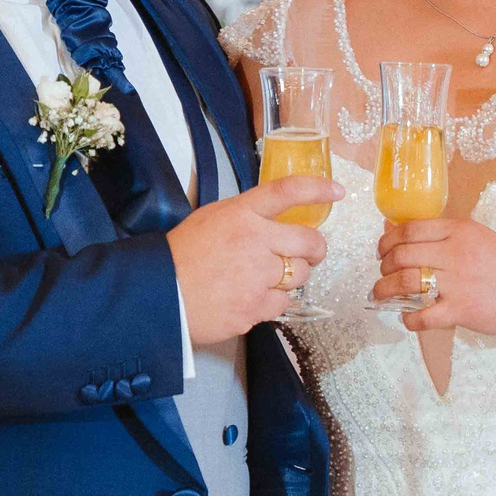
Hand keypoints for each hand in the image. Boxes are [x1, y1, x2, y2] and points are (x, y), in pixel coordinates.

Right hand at [169, 173, 342, 342]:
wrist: (159, 296)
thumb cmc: (180, 256)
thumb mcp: (211, 219)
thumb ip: (245, 217)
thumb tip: (274, 223)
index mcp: (241, 214)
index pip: (287, 191)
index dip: (317, 188)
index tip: (337, 191)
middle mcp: (255, 241)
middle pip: (311, 242)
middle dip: (315, 249)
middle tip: (308, 253)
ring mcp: (258, 277)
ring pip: (300, 276)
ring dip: (290, 278)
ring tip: (263, 279)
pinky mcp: (256, 307)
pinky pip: (282, 304)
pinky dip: (271, 303)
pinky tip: (249, 298)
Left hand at [375, 218, 495, 335]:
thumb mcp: (476, 237)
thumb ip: (440, 234)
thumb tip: (394, 231)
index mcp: (459, 230)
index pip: (409, 230)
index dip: (387, 241)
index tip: (382, 250)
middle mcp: (456, 253)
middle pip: (402, 255)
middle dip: (384, 265)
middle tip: (383, 273)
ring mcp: (458, 283)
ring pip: (405, 282)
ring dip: (385, 289)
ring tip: (381, 294)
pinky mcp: (461, 310)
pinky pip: (422, 316)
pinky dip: (408, 319)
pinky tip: (407, 317)